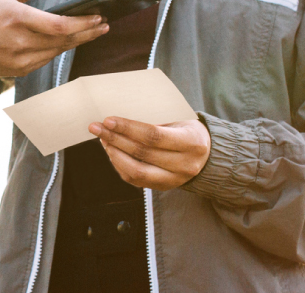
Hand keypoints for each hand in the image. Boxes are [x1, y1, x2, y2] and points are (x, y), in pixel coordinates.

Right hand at [0, 0, 108, 77]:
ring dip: (76, 42)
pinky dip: (57, 50)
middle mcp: (19, 42)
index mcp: (17, 18)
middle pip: (64, 41)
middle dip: (88, 33)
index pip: (59, 25)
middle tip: (103, 25)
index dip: (83, 23)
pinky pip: (45, 60)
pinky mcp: (18, 71)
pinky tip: (66, 42)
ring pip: (57, 52)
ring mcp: (19, 60)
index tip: (98, 17)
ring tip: (91, 32)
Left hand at [88, 117, 210, 190]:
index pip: (153, 136)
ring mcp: (175, 179)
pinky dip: (120, 164)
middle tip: (96, 127)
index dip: (128, 128)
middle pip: (142, 153)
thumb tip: (120, 117)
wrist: (208, 156)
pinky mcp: (164, 187)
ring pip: (136, 170)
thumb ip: (156, 119)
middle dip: (114, 138)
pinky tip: (112, 151)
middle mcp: (185, 164)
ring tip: (102, 139)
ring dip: (114, 153)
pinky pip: (135, 179)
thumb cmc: (189, 131)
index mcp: (191, 142)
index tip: (109, 120)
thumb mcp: (181, 119)